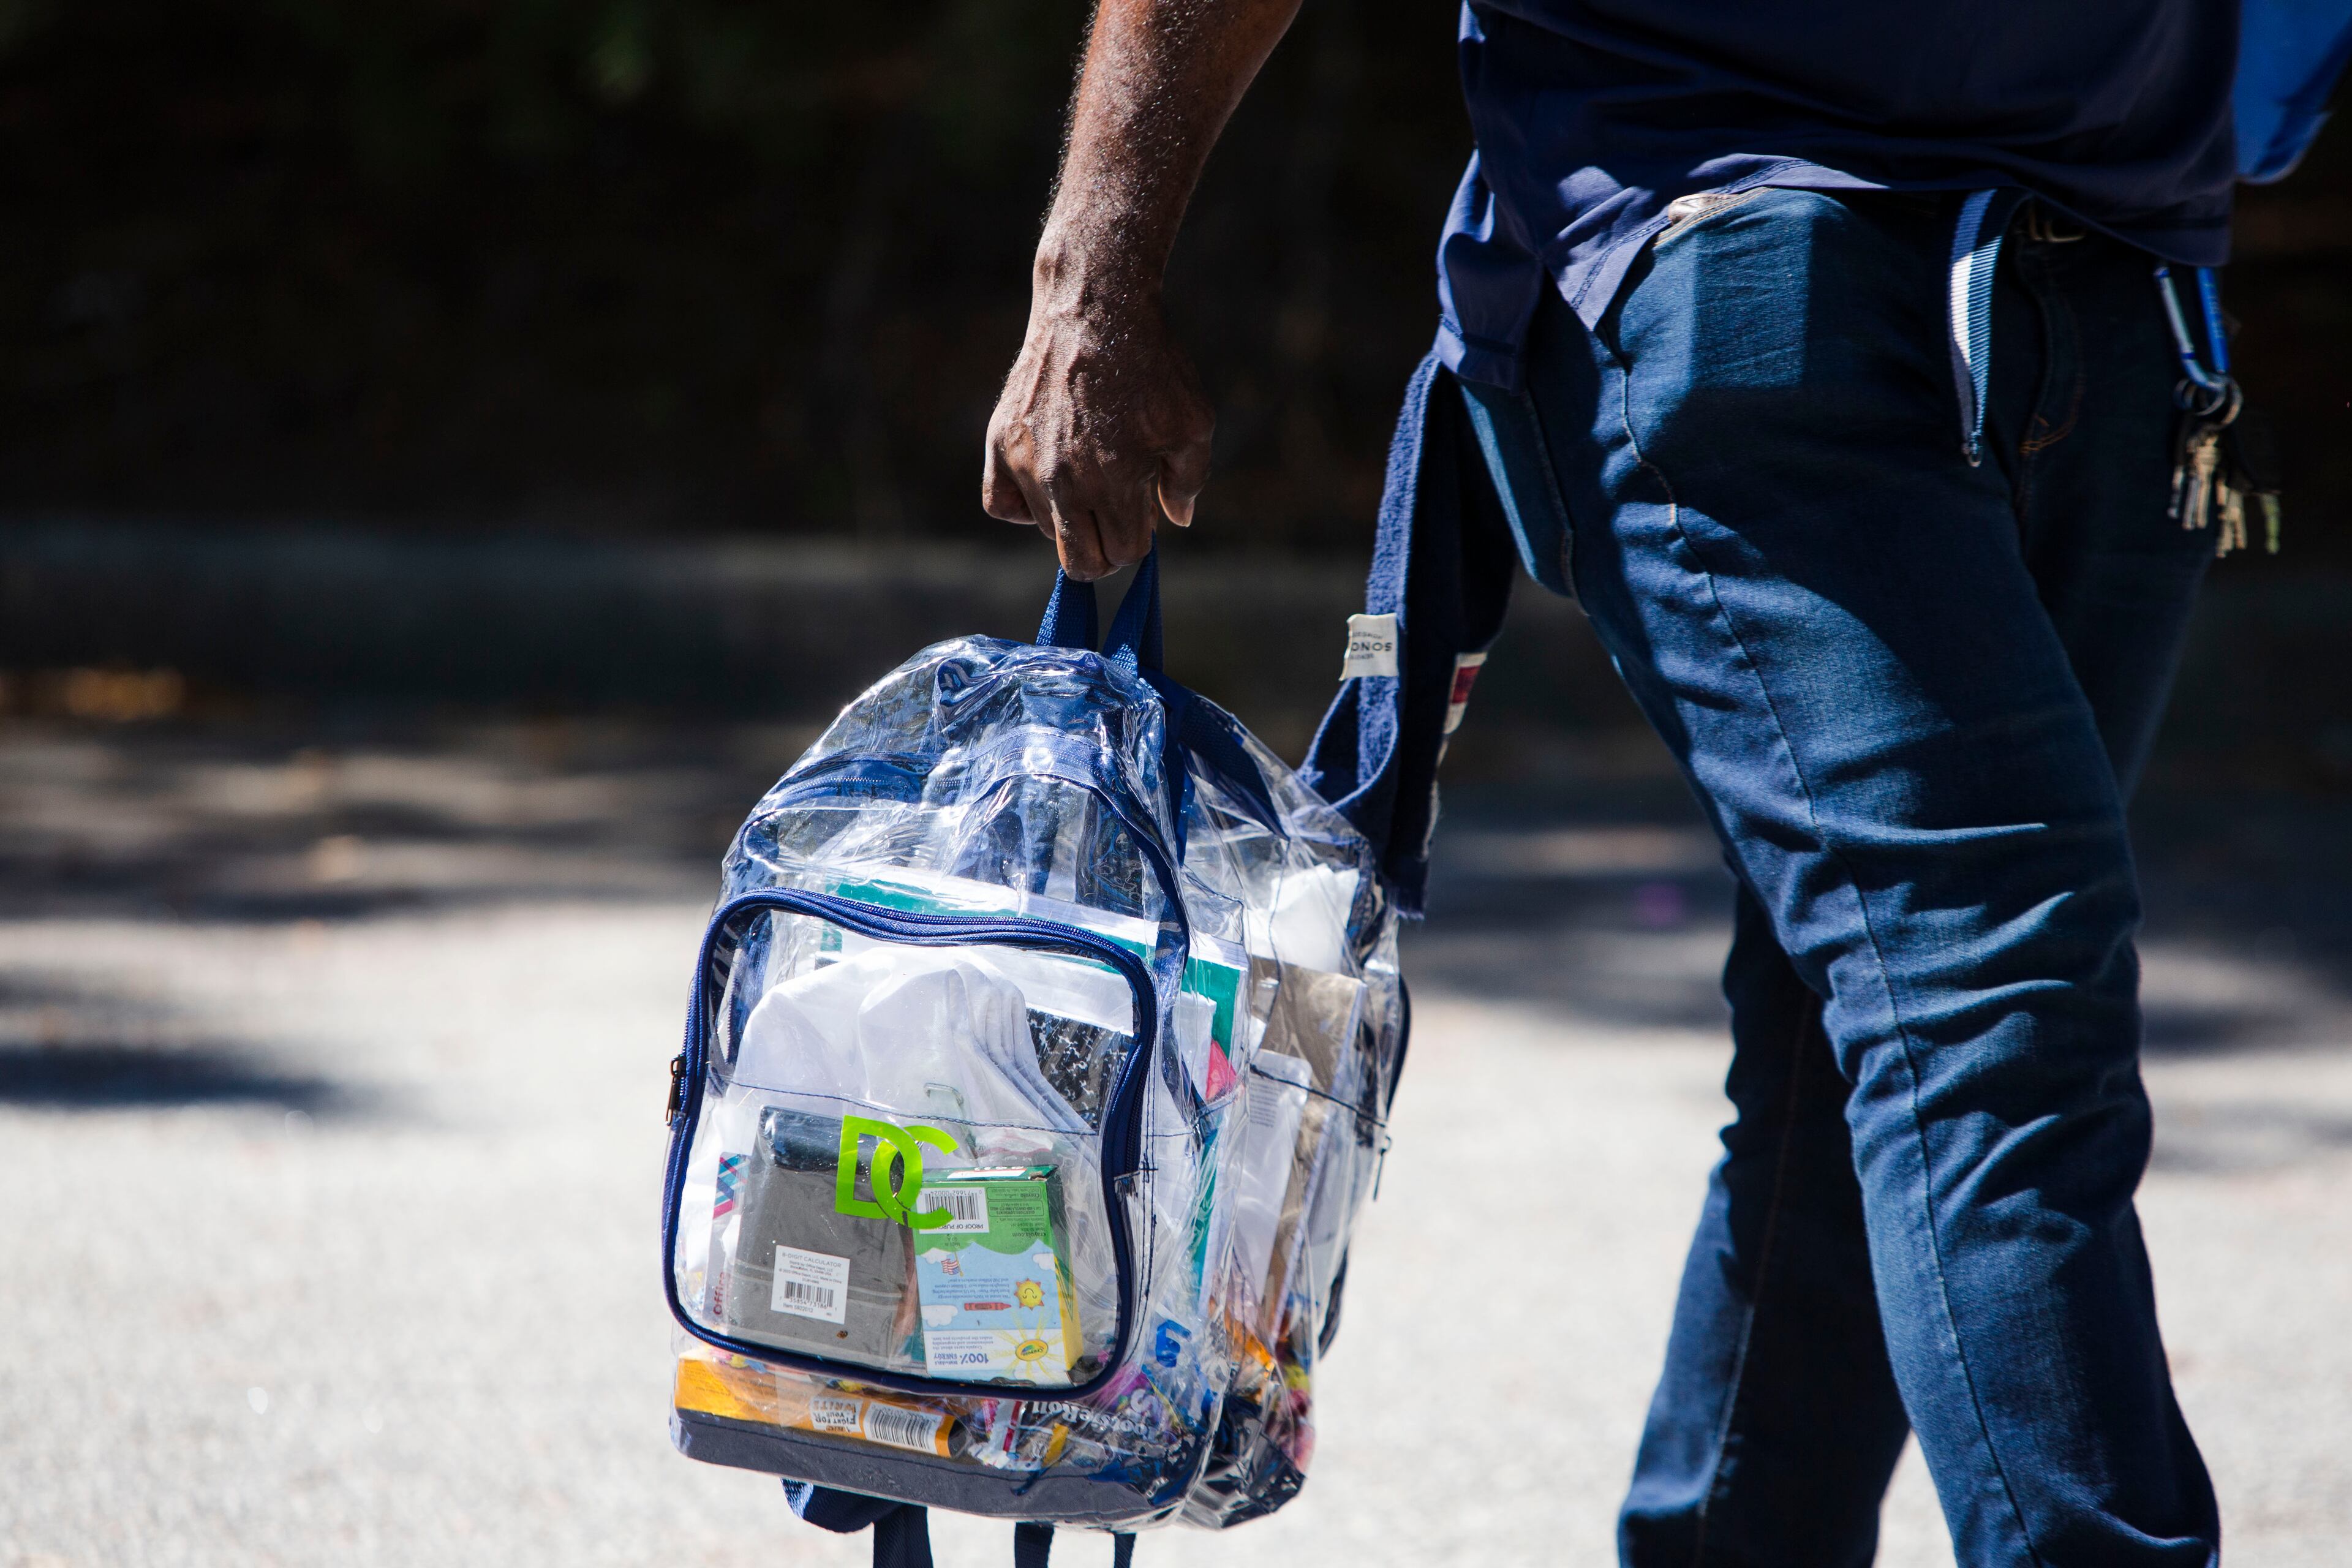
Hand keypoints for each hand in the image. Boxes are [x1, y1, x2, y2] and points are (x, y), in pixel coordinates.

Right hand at [982, 272, 1213, 580]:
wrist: (1094, 307)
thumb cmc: (1151, 366)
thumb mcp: (1192, 423)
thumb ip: (1189, 480)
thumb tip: (1176, 521)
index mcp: (1115, 483)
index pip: (1123, 555)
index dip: (1139, 539)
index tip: (1142, 511)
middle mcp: (1064, 482)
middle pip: (1080, 563)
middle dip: (1105, 548)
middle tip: (1116, 514)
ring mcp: (1027, 464)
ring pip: (1046, 531)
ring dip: (1070, 517)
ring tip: (1087, 473)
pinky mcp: (1000, 443)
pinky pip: (1001, 505)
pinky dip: (1023, 504)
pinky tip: (1047, 479)